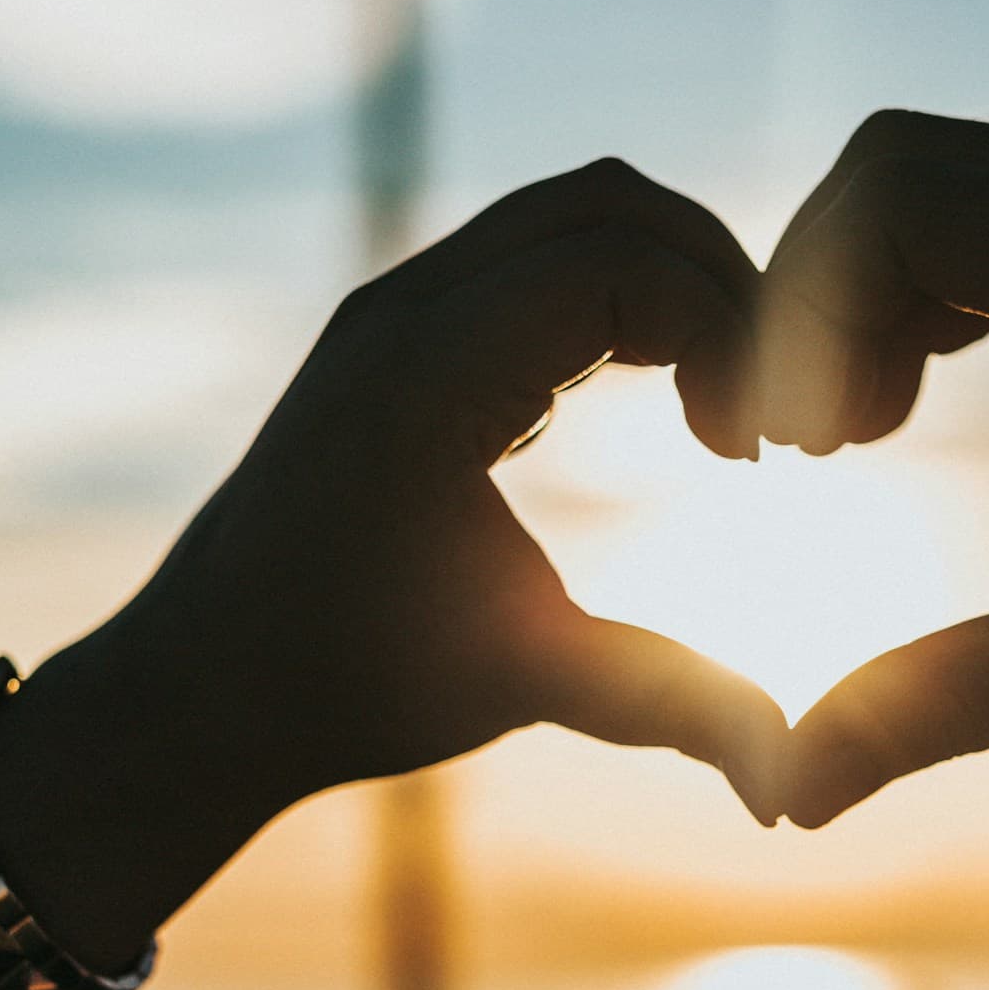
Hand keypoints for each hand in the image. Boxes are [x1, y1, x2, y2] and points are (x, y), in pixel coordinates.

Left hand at [0, 160, 790, 963]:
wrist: (199, 688)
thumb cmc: (344, 688)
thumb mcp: (518, 688)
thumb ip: (664, 704)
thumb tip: (789, 783)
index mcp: (427, 374)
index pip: (623, 263)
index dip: (727, 334)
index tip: (755, 457)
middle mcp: (405, 311)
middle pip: (612, 206)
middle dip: (720, 286)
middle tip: (765, 412)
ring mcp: (397, 308)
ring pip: (575, 215)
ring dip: (673, 284)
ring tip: (722, 406)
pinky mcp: (403, 330)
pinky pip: (536, 256)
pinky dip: (622, 298)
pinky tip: (659, 406)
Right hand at [758, 112, 988, 825]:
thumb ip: (937, 708)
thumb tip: (783, 796)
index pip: (896, 194)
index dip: (801, 310)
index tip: (789, 452)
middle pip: (904, 170)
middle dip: (817, 297)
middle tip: (802, 450)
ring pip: (950, 194)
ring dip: (870, 301)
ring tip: (848, 444)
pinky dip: (931, 305)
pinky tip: (908, 419)